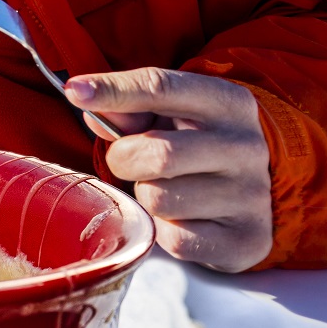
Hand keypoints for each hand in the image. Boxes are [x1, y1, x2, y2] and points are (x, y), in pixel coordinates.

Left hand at [64, 68, 271, 271]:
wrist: (249, 197)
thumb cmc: (193, 146)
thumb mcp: (168, 118)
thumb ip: (127, 110)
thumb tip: (84, 98)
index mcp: (229, 103)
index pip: (162, 88)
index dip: (113, 89)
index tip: (74, 91)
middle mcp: (247, 146)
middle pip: (158, 153)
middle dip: (125, 160)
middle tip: (129, 162)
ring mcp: (252, 195)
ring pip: (160, 200)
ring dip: (147, 197)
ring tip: (165, 189)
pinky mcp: (246, 240)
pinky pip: (174, 239)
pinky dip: (164, 231)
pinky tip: (182, 218)